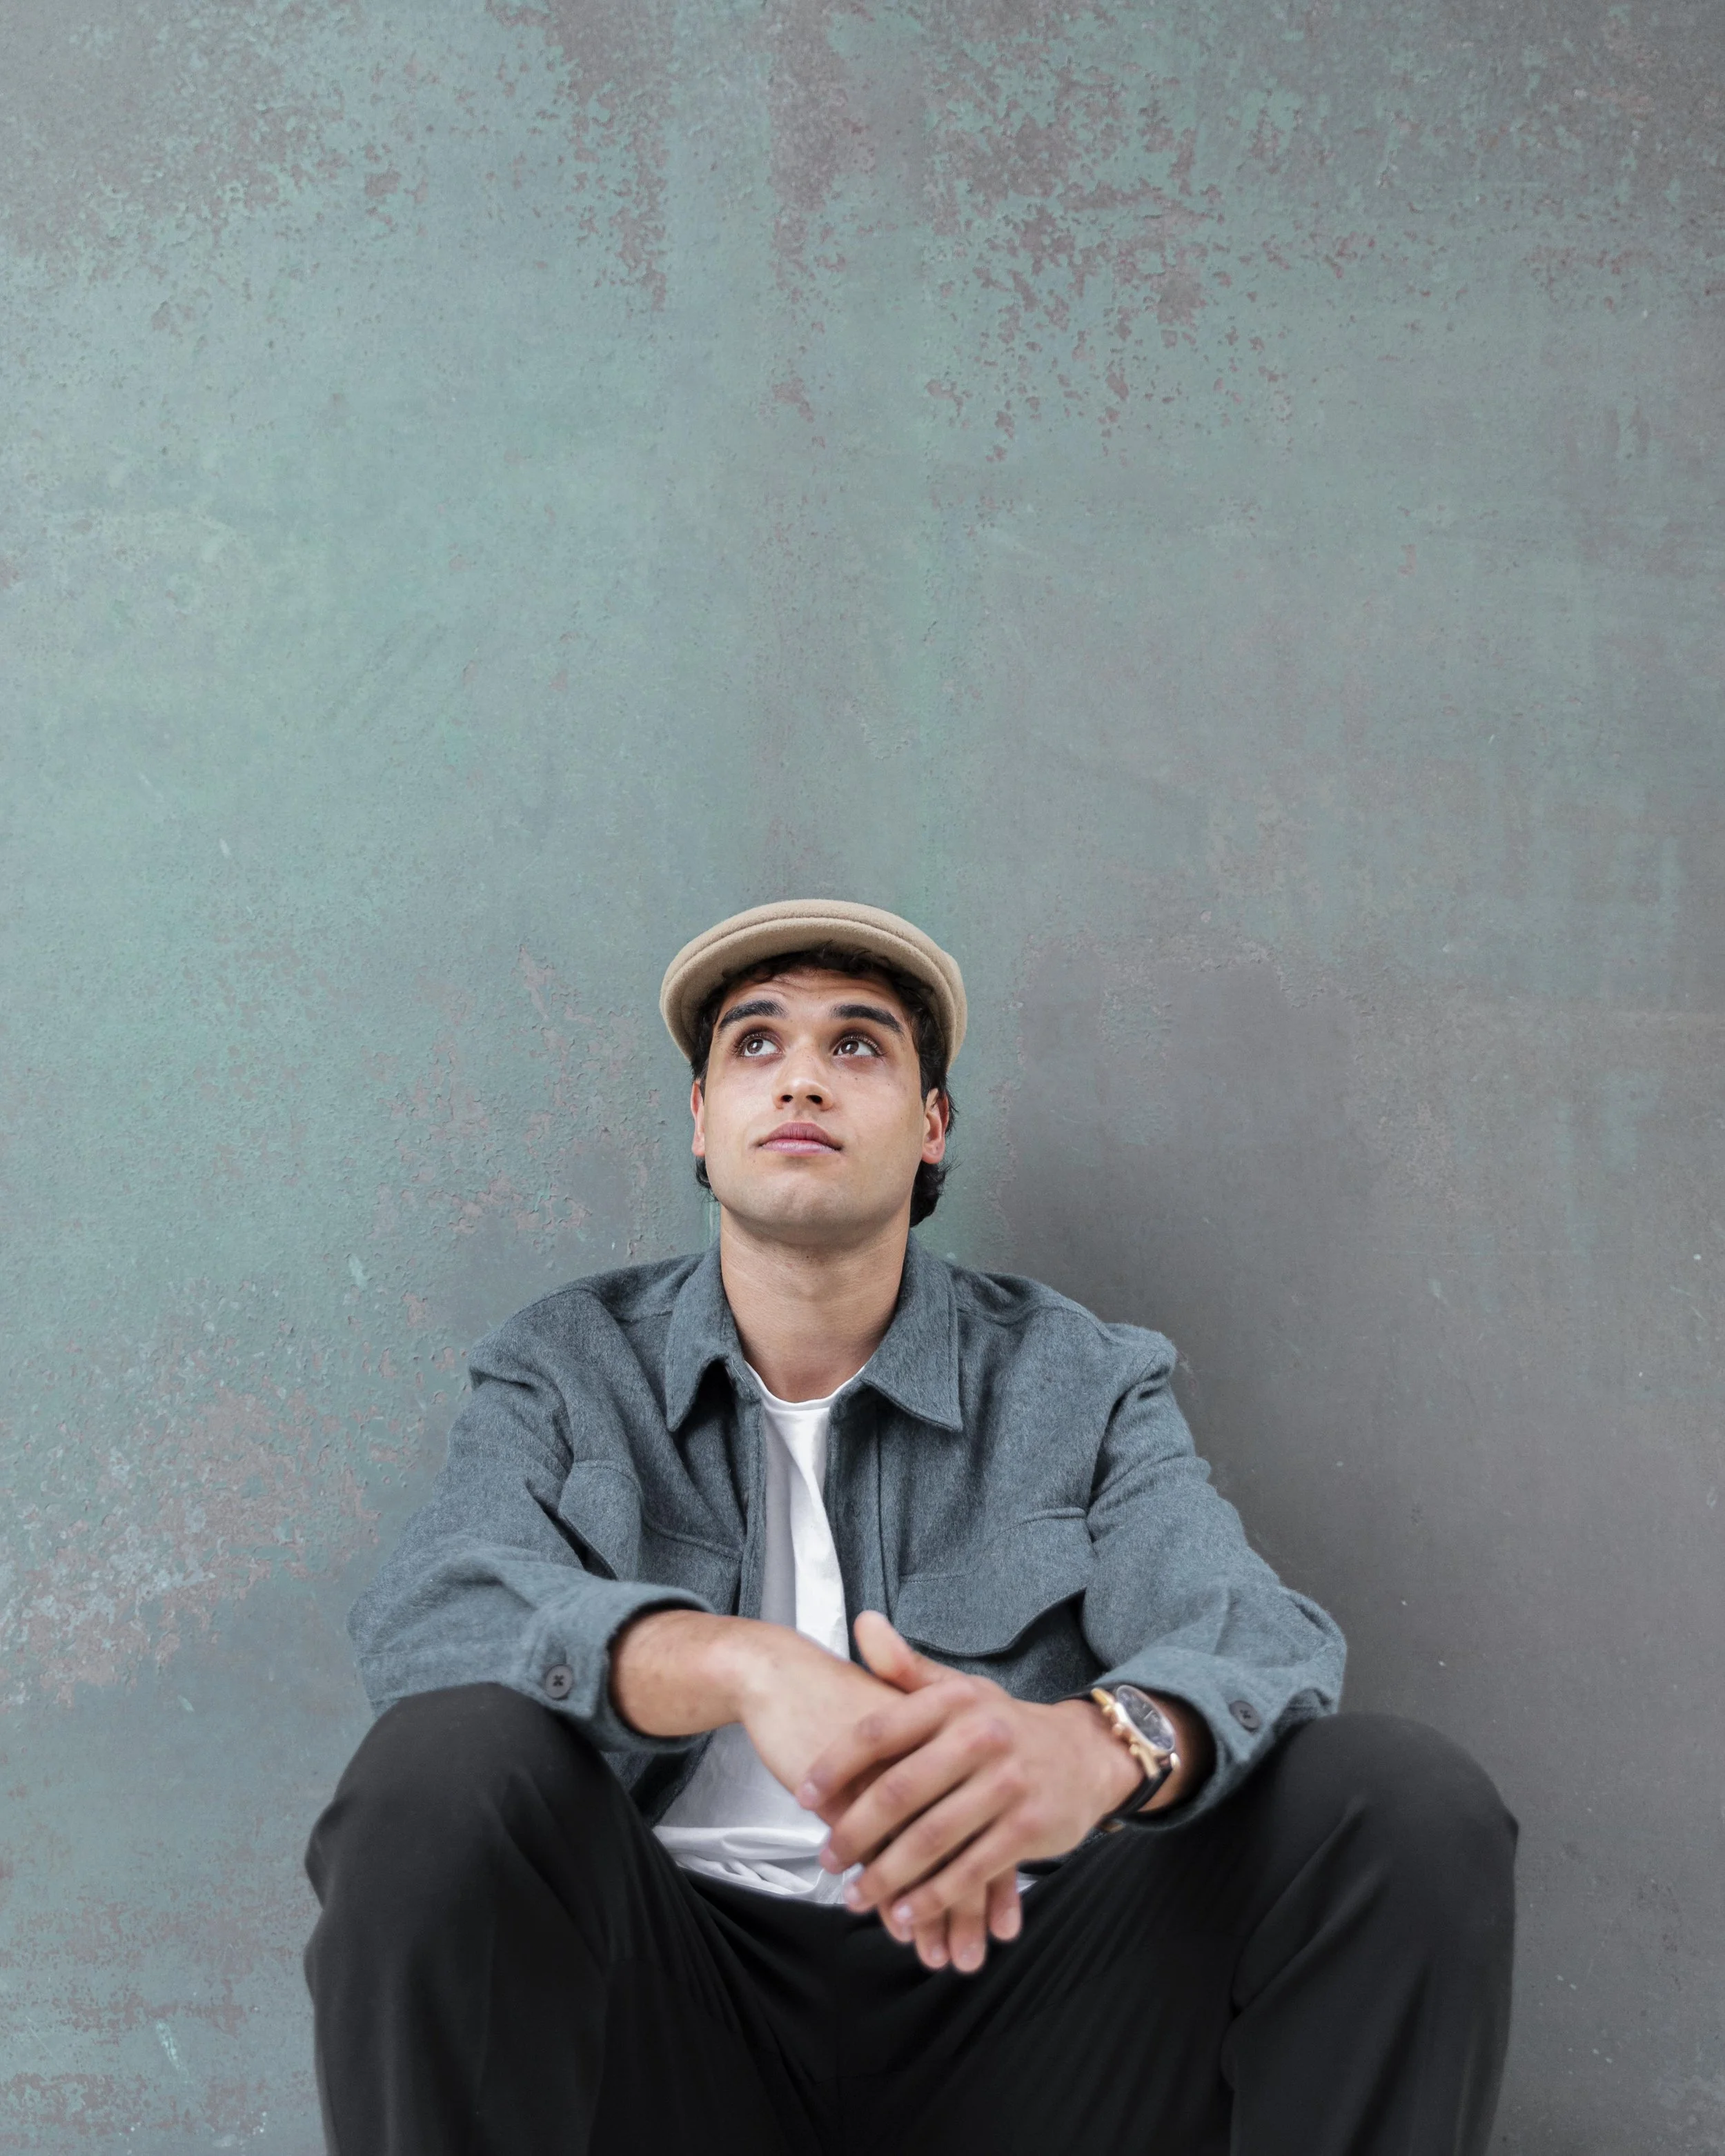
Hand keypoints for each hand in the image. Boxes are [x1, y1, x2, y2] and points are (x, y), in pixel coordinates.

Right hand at [611, 1609, 1022, 1972]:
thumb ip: (935, 1780)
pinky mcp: (855, 1790)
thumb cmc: (842, 1705)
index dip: (995, 1877)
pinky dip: (891, 1894)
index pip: (986, 1822)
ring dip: (933, 1914)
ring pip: (927, 1859)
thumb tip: (962, 1841)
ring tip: (937, 1959)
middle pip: (963, 1846)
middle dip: (966, 1909)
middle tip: (967, 1957)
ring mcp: (895, 1773)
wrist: (786, 1676)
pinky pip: (881, 1855)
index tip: (1001, 1927)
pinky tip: (897, 1924)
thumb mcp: (901, 1732)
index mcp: (954, 1739)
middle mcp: (936, 1756)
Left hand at [798, 1613, 1143, 1968]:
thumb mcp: (960, 1690)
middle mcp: (982, 1737)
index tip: (804, 1796)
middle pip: (901, 1791)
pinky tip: (904, 1915)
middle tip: (826, 1859)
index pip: (880, 1731)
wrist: (1085, 1756)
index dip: (836, 1766)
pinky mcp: (1028, 1829)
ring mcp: (1008, 1785)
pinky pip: (970, 1871)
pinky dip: (933, 1898)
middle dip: (855, 1831)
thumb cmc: (1004, 1725)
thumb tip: (863, 1624)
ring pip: (932, 1839)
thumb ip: (906, 1668)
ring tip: (854, 1896)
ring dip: (887, 1876)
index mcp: (955, 1702)